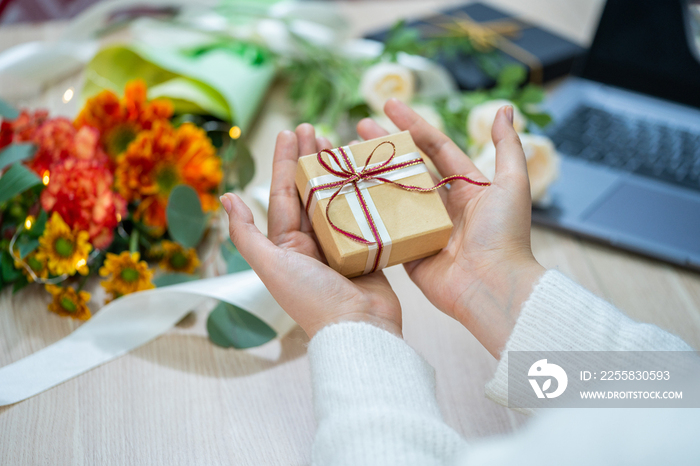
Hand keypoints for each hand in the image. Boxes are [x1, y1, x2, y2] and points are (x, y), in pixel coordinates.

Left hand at [220, 124, 401, 338]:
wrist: (358, 329)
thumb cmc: (312, 298)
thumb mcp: (271, 265)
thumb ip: (246, 234)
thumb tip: (226, 197)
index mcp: (287, 243)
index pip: (284, 192)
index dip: (286, 160)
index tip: (290, 132)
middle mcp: (312, 241)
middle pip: (310, 190)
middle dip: (310, 159)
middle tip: (314, 129)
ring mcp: (342, 244)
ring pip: (338, 198)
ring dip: (338, 171)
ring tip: (339, 143)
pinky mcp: (368, 249)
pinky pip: (365, 214)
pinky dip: (366, 193)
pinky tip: (369, 174)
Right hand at [357, 99, 544, 357]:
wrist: (492, 287)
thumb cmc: (504, 235)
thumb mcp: (512, 185)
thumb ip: (508, 146)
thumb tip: (504, 110)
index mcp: (465, 186)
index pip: (434, 147)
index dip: (412, 124)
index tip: (387, 105)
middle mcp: (442, 205)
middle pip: (407, 168)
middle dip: (384, 146)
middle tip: (357, 130)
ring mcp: (423, 229)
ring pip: (391, 196)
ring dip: (370, 176)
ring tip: (345, 158)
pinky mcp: (409, 252)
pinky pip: (385, 229)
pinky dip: (368, 214)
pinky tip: (346, 196)